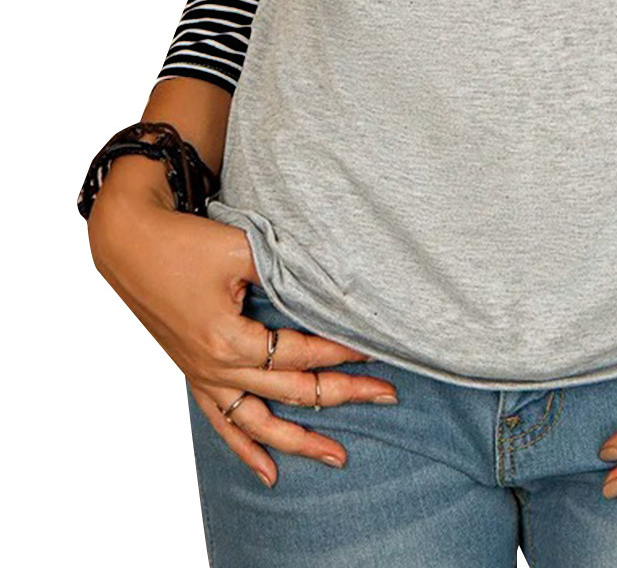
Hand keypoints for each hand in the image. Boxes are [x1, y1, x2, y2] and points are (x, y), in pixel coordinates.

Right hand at [87, 157, 397, 487]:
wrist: (130, 244)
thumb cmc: (184, 242)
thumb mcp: (240, 249)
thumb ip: (285, 270)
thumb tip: (330, 286)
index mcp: (228, 340)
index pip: (300, 354)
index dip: (340, 352)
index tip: (375, 350)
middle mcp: (216, 368)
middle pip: (291, 391)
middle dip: (343, 394)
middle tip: (387, 396)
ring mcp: (203, 375)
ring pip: (258, 423)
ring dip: (300, 441)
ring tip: (338, 457)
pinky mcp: (194, 373)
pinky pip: (222, 423)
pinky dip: (245, 450)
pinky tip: (268, 472)